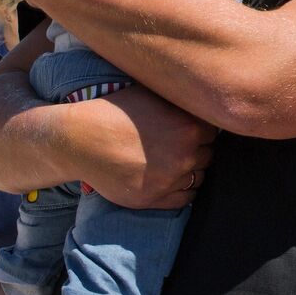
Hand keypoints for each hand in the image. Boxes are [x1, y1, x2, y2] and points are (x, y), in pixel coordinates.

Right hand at [71, 86, 216, 209]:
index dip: (201, 130)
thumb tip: (199, 99)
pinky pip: (184, 199)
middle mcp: (186, 154)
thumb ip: (179, 102)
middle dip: (197, 150)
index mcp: (190, 126)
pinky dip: (183, 191)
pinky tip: (173, 182)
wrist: (82, 139)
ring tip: (175, 163)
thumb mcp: (152, 95)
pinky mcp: (154, 199)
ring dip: (192, 171)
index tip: (192, 129)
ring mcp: (171, 179)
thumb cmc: (114, 111)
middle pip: (208, 155)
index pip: (213, 131)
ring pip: (199, 178)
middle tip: (181, 146)